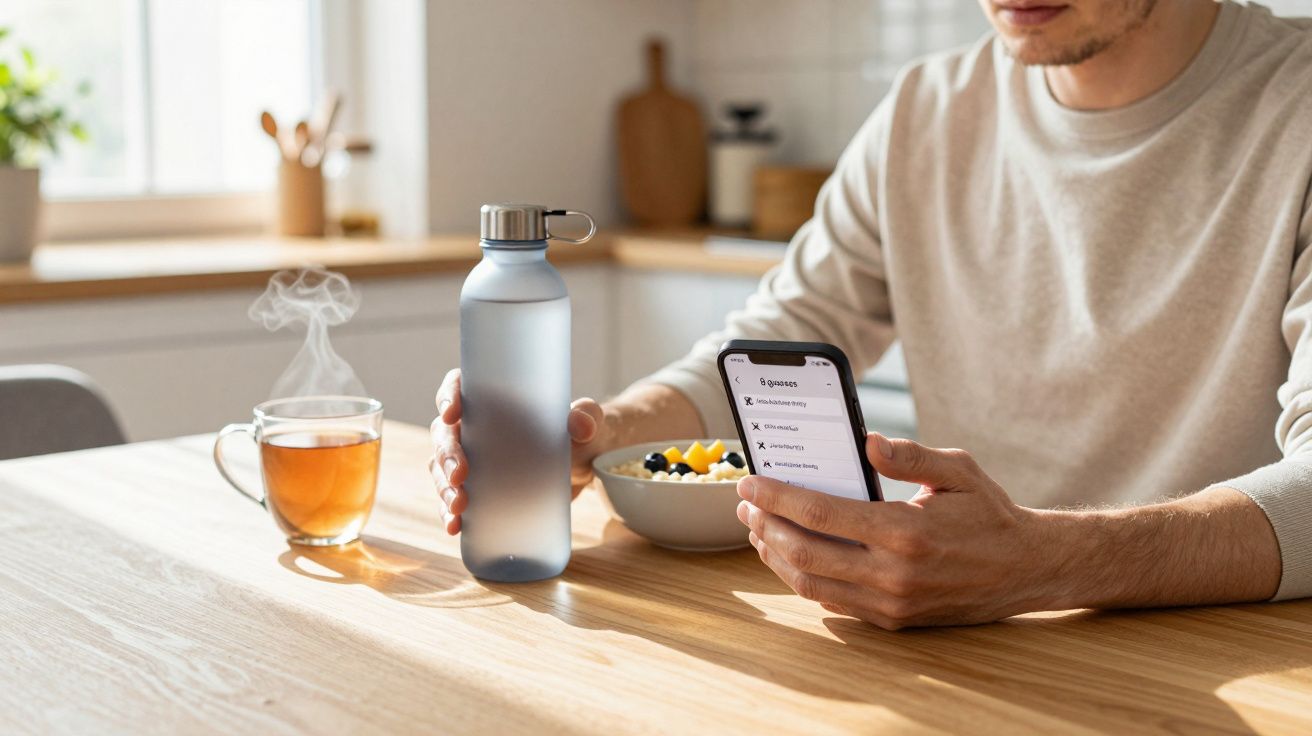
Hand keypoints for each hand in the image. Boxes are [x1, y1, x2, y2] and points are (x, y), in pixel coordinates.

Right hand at [429, 368, 612, 533]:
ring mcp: (474, 456)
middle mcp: (476, 424)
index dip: (448, 396)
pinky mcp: (479, 485)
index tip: (452, 415)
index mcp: (494, 397)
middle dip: (447, 455)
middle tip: (460, 476)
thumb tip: (582, 425)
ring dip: (444, 486)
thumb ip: (587, 416)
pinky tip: (455, 525)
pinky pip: (454, 495)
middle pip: (445, 433)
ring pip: (442, 467)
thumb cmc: (581, 432)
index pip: (459, 386)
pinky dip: (450, 511)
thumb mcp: (587, 421)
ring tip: (458, 506)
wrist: (587, 466)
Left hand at [735, 433, 1057, 628]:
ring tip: (760, 530)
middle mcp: (894, 574)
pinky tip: (791, 556)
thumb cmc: (990, 514)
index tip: (750, 484)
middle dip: (766, 528)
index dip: (778, 498)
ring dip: (778, 557)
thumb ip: (909, 455)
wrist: (1027, 569)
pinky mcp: (894, 621)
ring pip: (813, 585)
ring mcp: (892, 603)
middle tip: (746, 506)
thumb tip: (865, 442)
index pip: (821, 514)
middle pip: (806, 554)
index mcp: (905, 531)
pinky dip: (805, 580)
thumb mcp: (958, 470)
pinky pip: (834, 603)